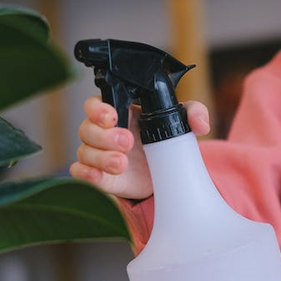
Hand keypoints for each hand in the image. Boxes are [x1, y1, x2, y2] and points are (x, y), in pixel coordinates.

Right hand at [69, 96, 210, 199]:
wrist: (163, 174)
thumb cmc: (164, 140)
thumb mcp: (181, 122)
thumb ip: (194, 113)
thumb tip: (201, 124)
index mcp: (118, 111)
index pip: (95, 103)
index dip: (98, 108)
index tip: (113, 116)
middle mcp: (102, 131)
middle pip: (87, 128)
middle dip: (105, 135)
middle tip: (128, 141)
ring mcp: (97, 154)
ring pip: (84, 151)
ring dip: (101, 157)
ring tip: (123, 163)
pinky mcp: (98, 176)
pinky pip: (80, 172)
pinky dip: (86, 174)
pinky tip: (100, 176)